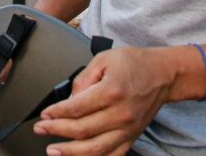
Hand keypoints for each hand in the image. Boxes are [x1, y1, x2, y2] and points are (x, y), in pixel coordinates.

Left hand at [33, 47, 178, 154]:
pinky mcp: (132, 136)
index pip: (77, 108)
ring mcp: (128, 128)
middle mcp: (121, 113)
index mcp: (112, 91)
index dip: (56, 113)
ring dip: (71, 152)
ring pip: (96, 149)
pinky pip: (113, 155)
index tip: (44, 115)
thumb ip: (83, 79)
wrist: (164, 74)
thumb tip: (69, 98)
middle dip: (57, 131)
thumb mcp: (104, 59)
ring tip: (53, 151)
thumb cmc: (136, 63)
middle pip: (83, 130)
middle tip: (41, 130)